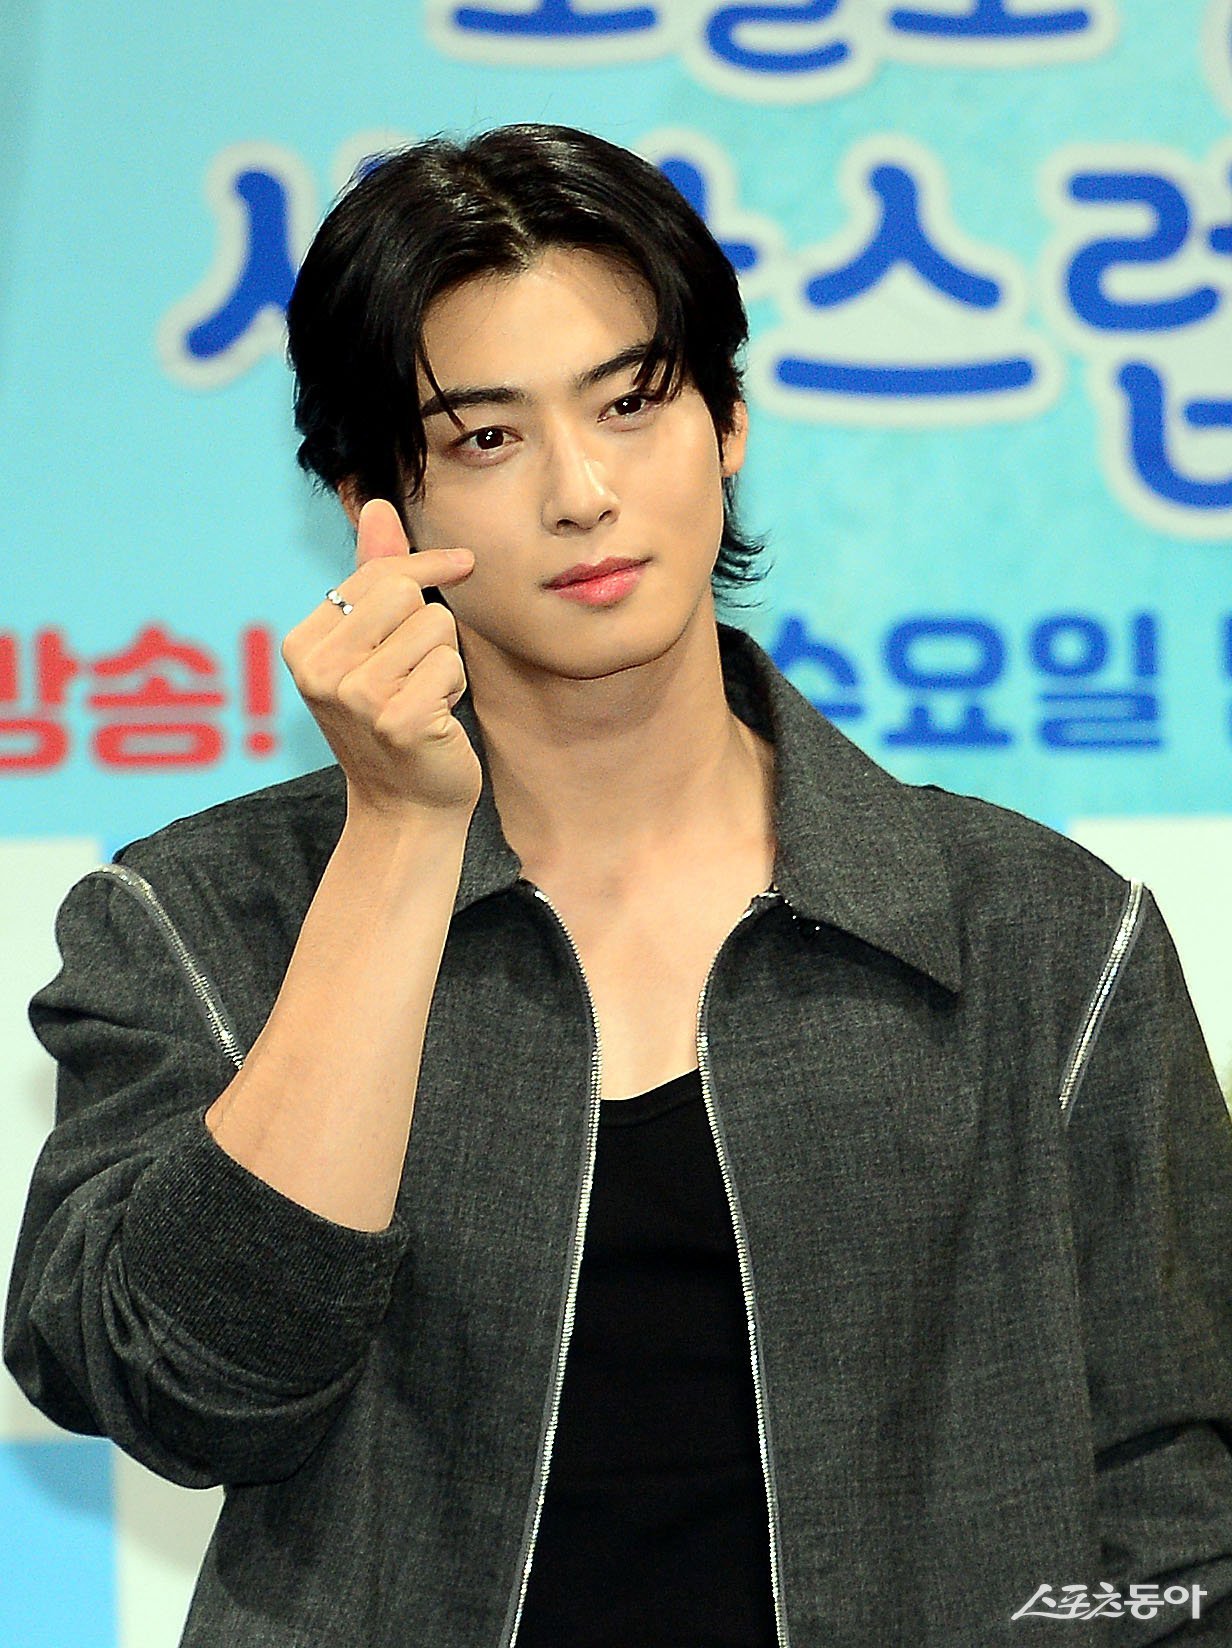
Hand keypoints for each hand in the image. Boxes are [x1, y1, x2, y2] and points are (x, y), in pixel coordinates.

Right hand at [282, 500, 481, 818]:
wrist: (404, 807)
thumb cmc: (392, 720)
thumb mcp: (373, 645)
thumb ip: (374, 575)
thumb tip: (377, 504)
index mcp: (302, 644)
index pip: (378, 572)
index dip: (427, 566)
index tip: (461, 563)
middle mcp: (318, 669)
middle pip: (406, 593)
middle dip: (431, 627)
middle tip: (418, 672)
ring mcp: (355, 696)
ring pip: (436, 628)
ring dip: (445, 661)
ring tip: (422, 697)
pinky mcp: (396, 719)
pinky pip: (450, 667)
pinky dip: (453, 690)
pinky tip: (433, 720)